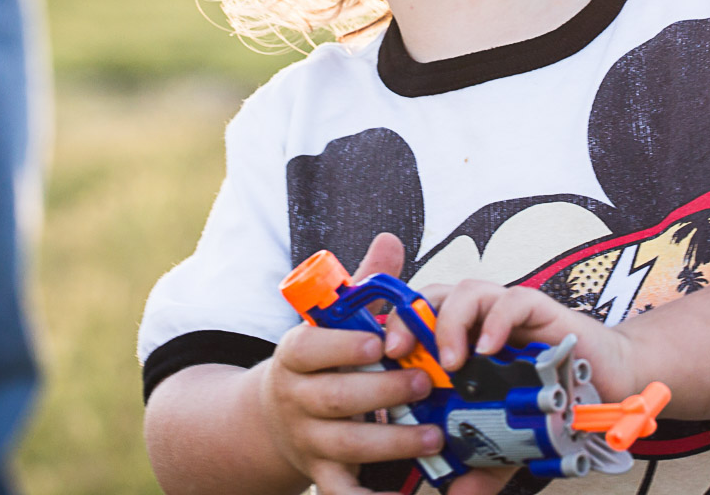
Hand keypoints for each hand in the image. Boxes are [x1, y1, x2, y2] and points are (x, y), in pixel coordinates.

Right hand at [259, 233, 443, 494]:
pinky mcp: (321, 474)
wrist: (275, 417)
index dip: (343, 346)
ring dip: (391, 442)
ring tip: (434, 435)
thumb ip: (363, 285)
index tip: (379, 343)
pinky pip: (342, 493)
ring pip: (346, 445)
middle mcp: (297, 399)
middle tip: (425, 382)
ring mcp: (308, 440)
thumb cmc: (322, 358)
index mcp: (297, 355)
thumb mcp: (332, 320)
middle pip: (335, 399)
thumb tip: (391, 240)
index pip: (311, 348)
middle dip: (381, 391)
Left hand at [383, 278, 643, 494]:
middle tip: (399, 352)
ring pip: (466, 291)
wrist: (604, 385)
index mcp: (461, 342)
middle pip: (429, 298)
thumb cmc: (550, 402)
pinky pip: (512, 301)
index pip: (415, 322)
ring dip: (450, 321)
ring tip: (451, 360)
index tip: (380, 361)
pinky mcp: (539, 309)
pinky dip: (496, 320)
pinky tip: (489, 348)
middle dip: (407, 318)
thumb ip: (481, 464)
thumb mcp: (508, 440)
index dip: (393, 332)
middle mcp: (478, 321)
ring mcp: (506, 313)